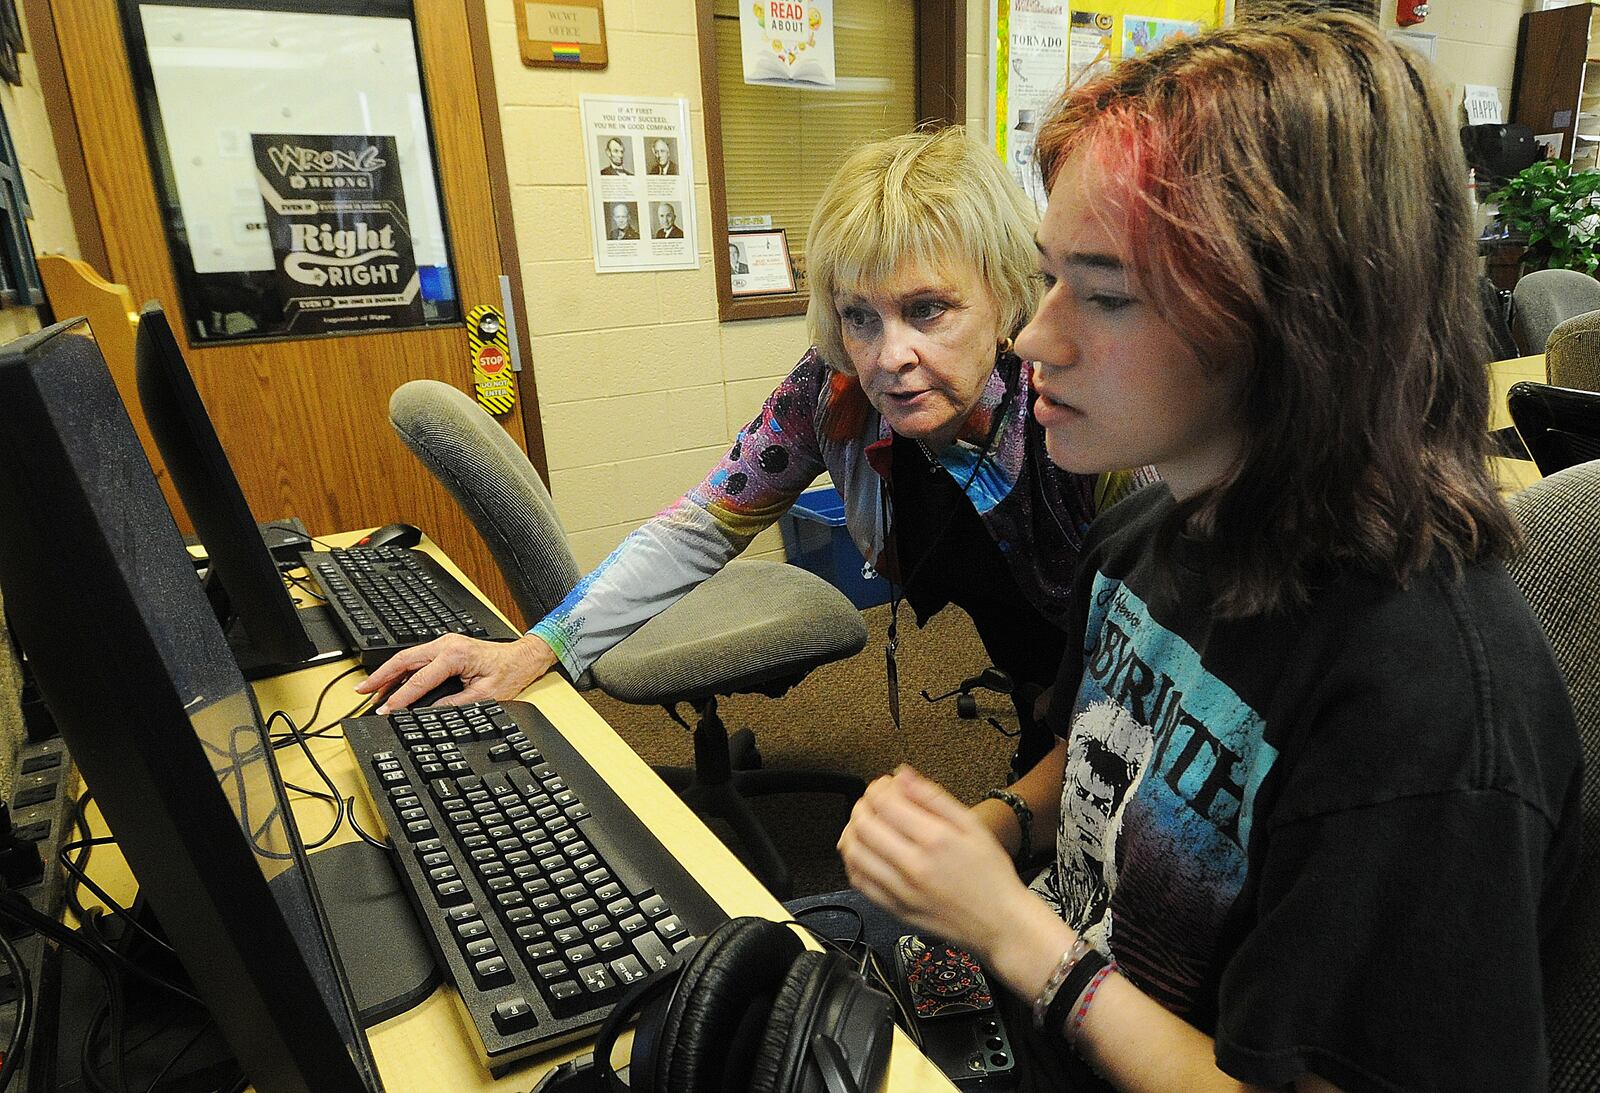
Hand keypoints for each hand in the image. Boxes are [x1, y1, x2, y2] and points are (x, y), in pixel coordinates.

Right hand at [354, 633, 557, 712]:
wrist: (522, 658)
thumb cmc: (508, 674)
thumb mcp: (483, 695)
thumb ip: (454, 704)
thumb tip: (429, 714)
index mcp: (455, 655)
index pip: (419, 680)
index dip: (400, 698)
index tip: (385, 711)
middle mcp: (446, 644)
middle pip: (404, 660)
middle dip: (380, 677)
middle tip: (361, 692)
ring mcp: (444, 643)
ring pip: (407, 658)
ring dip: (388, 674)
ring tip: (370, 692)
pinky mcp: (445, 647)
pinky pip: (417, 659)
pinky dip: (401, 671)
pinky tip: (391, 684)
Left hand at [838, 766, 1035, 962]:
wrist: (999, 923)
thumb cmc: (990, 875)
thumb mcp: (972, 825)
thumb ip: (933, 797)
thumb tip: (904, 775)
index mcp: (935, 841)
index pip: (886, 804)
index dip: (878, 787)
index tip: (885, 784)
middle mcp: (914, 867)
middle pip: (864, 825)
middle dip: (863, 804)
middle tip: (873, 800)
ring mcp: (901, 891)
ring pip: (854, 853)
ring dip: (852, 830)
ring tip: (865, 822)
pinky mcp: (895, 909)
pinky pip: (859, 882)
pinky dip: (853, 861)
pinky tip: (864, 851)